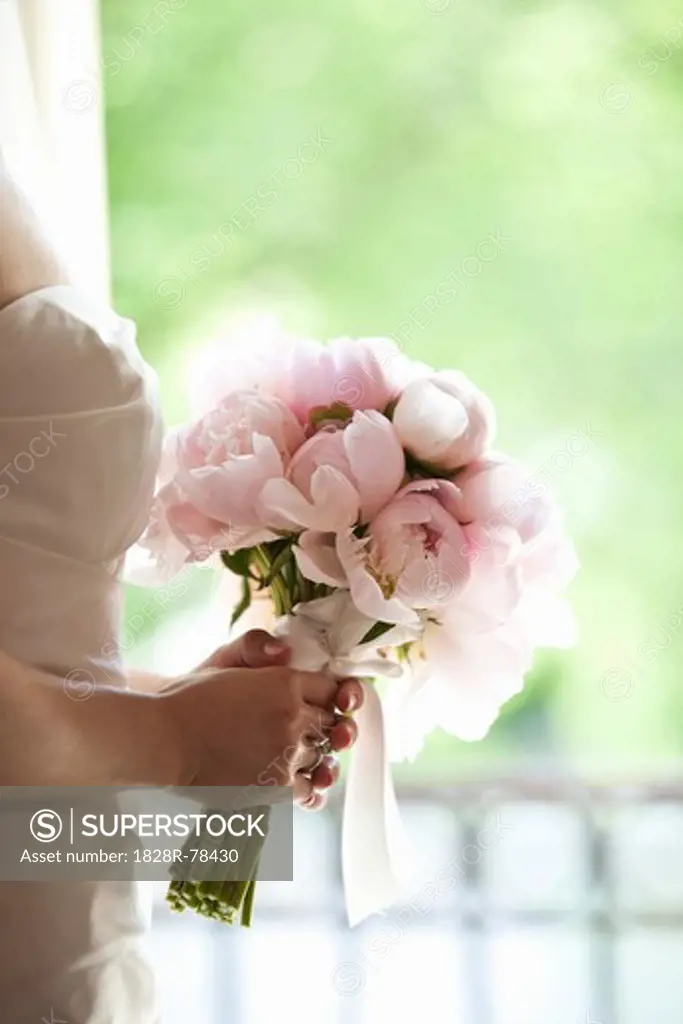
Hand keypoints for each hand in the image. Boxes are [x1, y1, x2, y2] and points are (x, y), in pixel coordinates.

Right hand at [163, 630, 363, 807]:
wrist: (163, 741)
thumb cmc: (188, 700)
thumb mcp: (223, 661)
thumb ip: (256, 646)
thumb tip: (286, 652)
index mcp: (284, 682)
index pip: (331, 689)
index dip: (324, 696)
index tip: (312, 703)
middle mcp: (292, 717)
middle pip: (331, 724)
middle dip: (320, 727)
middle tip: (300, 731)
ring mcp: (286, 753)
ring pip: (322, 756)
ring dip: (311, 756)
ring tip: (287, 755)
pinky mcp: (276, 786)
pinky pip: (310, 788)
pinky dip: (305, 786)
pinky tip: (289, 780)